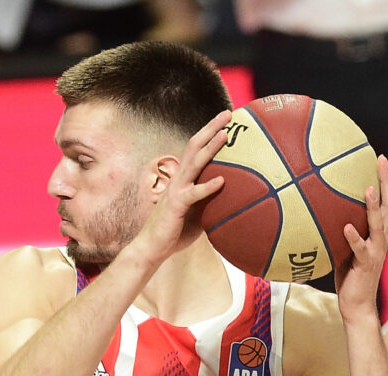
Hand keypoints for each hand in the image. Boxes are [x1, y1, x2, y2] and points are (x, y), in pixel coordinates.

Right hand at [131, 110, 231, 266]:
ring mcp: (176, 191)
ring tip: (225, 135)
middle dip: (211, 128)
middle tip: (228, 113)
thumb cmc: (175, 233)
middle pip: (194, 146)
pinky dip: (207, 186)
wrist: (152, 249)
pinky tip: (222, 180)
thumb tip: (235, 198)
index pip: (196, 150)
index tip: (227, 120)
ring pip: (194, 163)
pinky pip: (193, 194)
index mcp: (183, 179)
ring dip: (210, 148)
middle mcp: (178, 179)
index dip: (210, 133)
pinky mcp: (176, 206)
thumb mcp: (198, 213)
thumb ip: (211, 201)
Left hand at [334, 154, 387, 321]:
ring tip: (368, 188)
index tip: (379, 158)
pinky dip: (354, 237)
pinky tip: (345, 226)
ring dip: (374, 206)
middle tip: (380, 160)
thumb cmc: (348, 277)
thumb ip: (339, 231)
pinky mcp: (366, 265)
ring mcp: (375, 251)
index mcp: (377, 234)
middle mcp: (381, 239)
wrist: (357, 306)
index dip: (385, 180)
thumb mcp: (343, 249)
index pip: (386, 202)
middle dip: (386, 181)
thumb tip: (319, 212)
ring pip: (379, 224)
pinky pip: (360, 249)